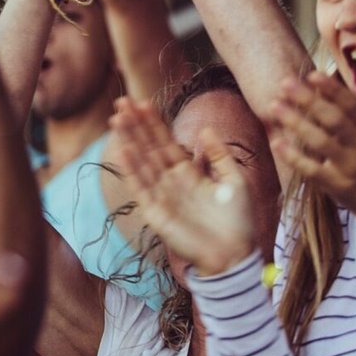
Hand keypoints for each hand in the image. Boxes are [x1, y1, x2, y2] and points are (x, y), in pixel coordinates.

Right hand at [110, 98, 253, 275]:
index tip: (142, 102)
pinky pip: (141, 187)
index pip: (166, 142)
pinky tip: (123, 150)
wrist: (234, 254)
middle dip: (135, 125)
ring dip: (128, 140)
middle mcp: (170, 181)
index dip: (154, 123)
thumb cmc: (238, 221)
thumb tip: (206, 130)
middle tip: (121, 102)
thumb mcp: (235, 181)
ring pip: (141, 162)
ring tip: (117, 118)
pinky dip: (132, 169)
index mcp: (188, 172)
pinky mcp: (156, 213)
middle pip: (149, 147)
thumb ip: (219, 156)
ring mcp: (161, 196)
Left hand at [268, 56, 355, 222]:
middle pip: (333, 120)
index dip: (332, 89)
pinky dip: (294, 157)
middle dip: (308, 101)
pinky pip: (312, 169)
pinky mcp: (336, 184)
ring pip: (320, 142)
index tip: (311, 74)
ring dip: (296, 124)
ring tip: (274, 107)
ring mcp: (349, 165)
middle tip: (284, 84)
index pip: (351, 104)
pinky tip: (276, 142)